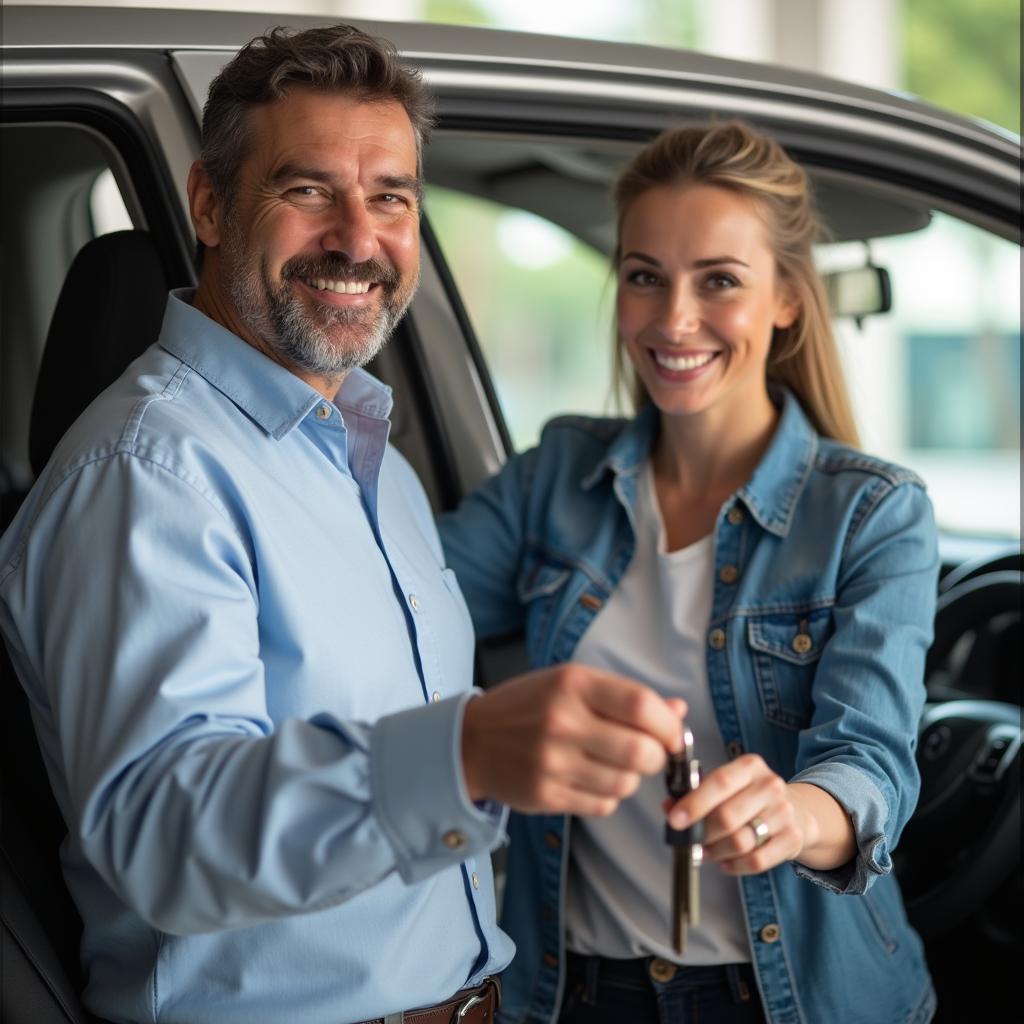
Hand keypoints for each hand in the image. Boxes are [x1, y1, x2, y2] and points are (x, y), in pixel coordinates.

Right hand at [462, 664, 685, 816]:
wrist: (471, 741)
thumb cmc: (530, 706)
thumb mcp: (572, 684)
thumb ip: (625, 696)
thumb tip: (679, 711)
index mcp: (572, 684)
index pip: (641, 706)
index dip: (669, 725)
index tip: (672, 734)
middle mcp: (562, 721)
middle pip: (640, 752)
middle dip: (656, 757)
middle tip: (647, 753)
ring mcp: (552, 762)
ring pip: (625, 784)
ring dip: (631, 778)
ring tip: (612, 764)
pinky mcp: (546, 795)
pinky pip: (603, 805)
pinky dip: (608, 796)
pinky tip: (590, 778)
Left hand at [664, 755, 809, 874]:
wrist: (798, 810)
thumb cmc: (750, 796)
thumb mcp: (729, 784)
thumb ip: (698, 792)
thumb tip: (669, 807)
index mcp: (750, 766)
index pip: (719, 782)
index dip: (694, 803)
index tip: (675, 819)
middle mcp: (770, 786)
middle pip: (728, 817)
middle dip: (702, 833)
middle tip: (690, 840)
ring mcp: (784, 813)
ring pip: (741, 842)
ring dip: (716, 851)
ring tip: (706, 852)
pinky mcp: (792, 839)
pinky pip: (757, 861)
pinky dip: (735, 866)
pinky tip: (725, 862)